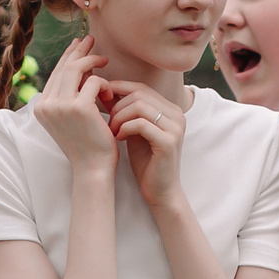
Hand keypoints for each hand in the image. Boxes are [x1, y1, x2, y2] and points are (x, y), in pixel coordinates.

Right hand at [31, 36, 116, 173]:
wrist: (93, 168)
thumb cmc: (87, 144)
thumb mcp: (72, 118)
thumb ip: (71, 95)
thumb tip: (81, 67)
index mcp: (42, 108)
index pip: (55, 74)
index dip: (67, 57)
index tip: (79, 45)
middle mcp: (46, 105)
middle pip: (63, 67)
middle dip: (78, 51)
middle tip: (90, 39)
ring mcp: (60, 106)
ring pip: (76, 69)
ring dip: (92, 61)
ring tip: (104, 59)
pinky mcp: (78, 107)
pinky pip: (94, 82)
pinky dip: (105, 84)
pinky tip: (111, 94)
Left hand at [103, 81, 185, 208]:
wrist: (160, 191)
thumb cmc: (146, 161)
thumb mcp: (134, 130)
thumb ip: (126, 111)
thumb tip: (104, 90)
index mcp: (170, 109)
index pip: (141, 87)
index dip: (118, 90)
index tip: (102, 101)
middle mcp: (177, 115)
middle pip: (139, 94)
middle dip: (117, 106)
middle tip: (108, 123)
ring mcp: (175, 128)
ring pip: (139, 106)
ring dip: (119, 117)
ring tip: (112, 131)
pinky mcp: (168, 142)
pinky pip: (141, 124)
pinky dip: (125, 128)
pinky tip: (119, 138)